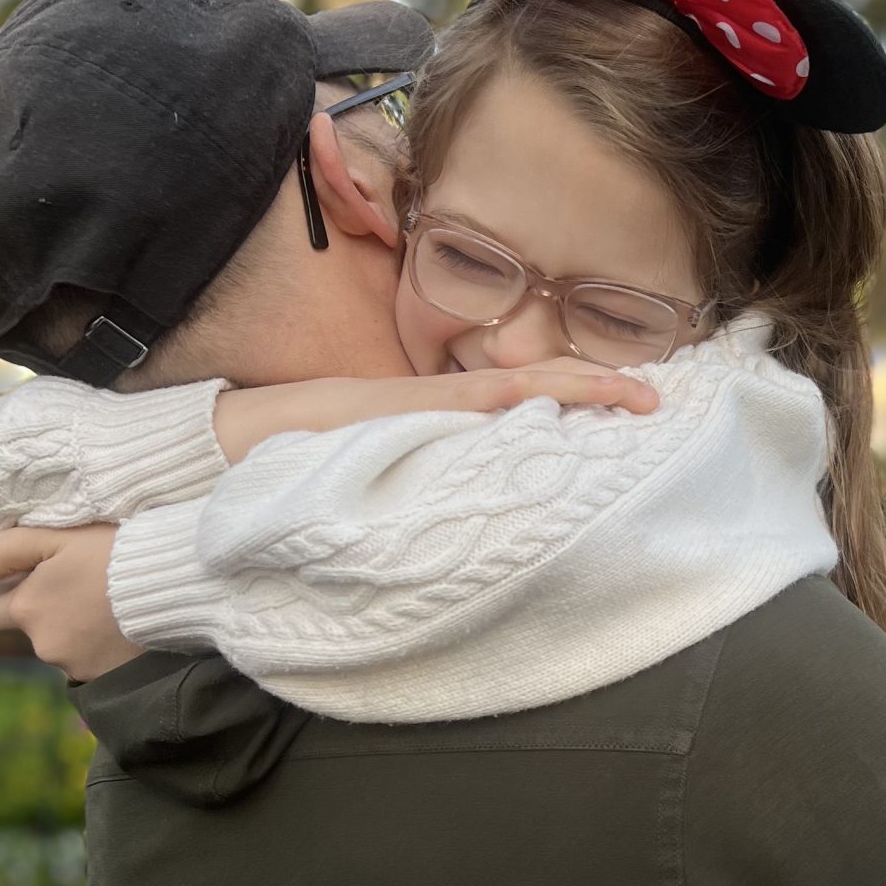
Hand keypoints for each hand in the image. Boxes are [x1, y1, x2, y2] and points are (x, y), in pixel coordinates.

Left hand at [0, 524, 141, 680]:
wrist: (169, 587)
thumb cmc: (113, 553)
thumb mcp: (59, 537)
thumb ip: (9, 549)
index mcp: (26, 608)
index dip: (18, 596)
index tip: (44, 583)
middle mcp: (42, 643)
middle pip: (33, 632)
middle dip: (48, 617)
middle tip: (83, 592)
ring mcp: (73, 665)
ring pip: (62, 649)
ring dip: (77, 633)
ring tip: (109, 609)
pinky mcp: (103, 678)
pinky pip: (90, 664)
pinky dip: (100, 650)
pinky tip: (121, 629)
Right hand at [213, 364, 659, 462]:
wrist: (229, 442)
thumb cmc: (297, 457)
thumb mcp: (378, 467)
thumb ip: (426, 470)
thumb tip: (470, 499)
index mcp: (436, 412)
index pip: (520, 397)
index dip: (576, 394)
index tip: (631, 403)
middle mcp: (437, 401)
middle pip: (532, 387)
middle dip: (595, 388)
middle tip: (656, 398)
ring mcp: (420, 404)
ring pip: (513, 388)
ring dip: (574, 388)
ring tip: (633, 394)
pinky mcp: (397, 412)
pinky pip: (467, 403)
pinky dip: (513, 398)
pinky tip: (553, 395)